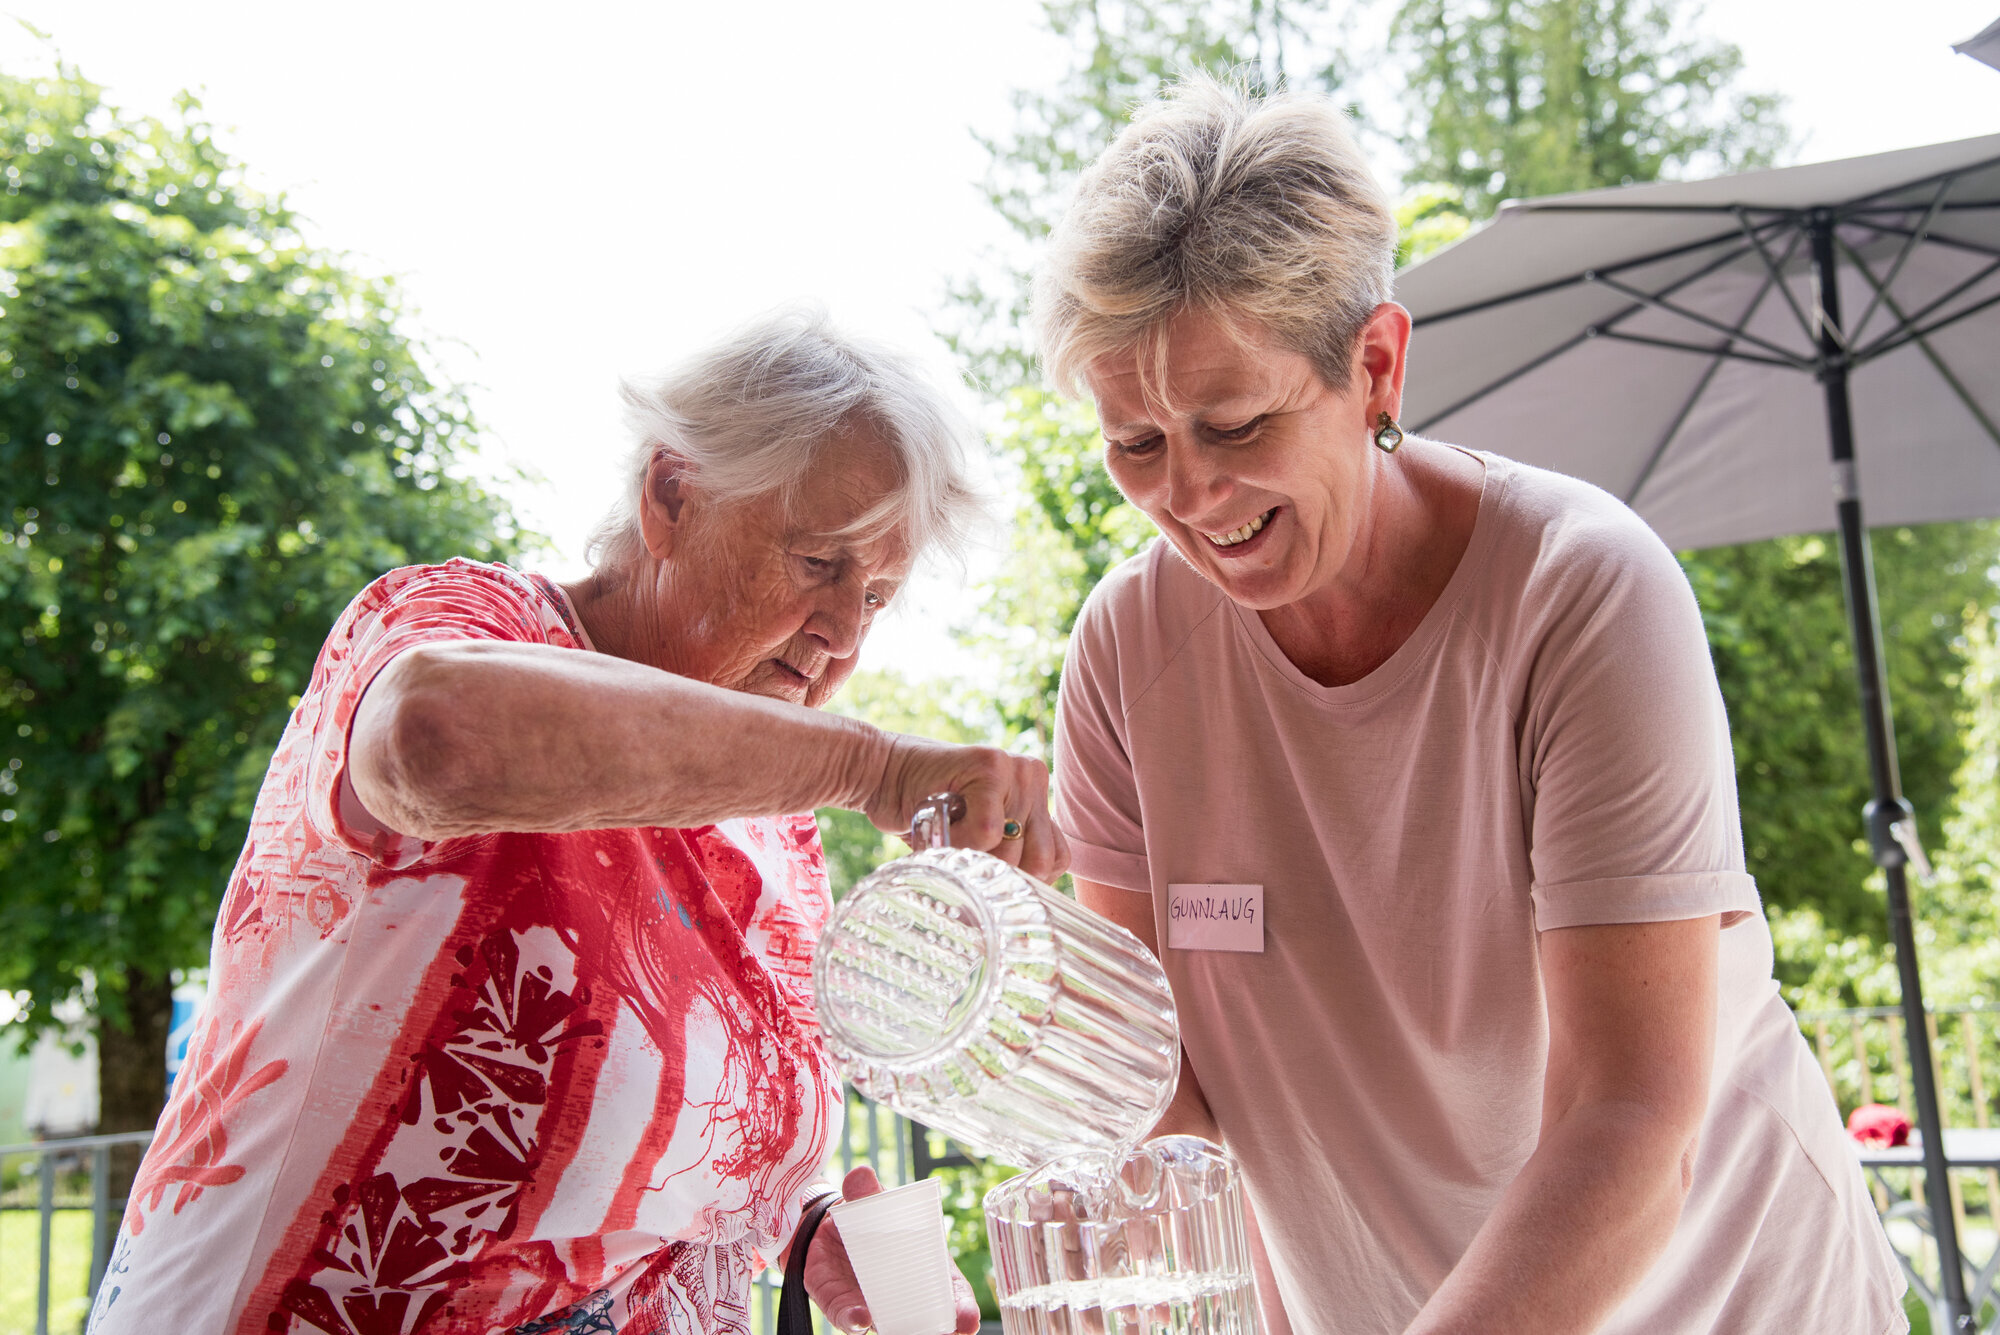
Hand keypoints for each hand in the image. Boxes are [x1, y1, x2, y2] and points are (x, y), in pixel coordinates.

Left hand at [804, 1167, 982, 1334]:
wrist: (825, 1227)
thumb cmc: (866, 1216)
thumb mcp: (871, 1200)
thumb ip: (866, 1191)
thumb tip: (861, 1174)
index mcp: (924, 1264)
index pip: (952, 1292)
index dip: (962, 1307)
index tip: (969, 1320)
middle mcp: (902, 1291)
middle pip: (926, 1318)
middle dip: (936, 1329)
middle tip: (943, 1333)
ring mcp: (872, 1301)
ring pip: (888, 1324)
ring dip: (893, 1328)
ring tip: (890, 1326)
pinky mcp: (840, 1303)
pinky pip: (847, 1316)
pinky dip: (853, 1320)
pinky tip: (859, 1321)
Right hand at [866, 735, 1068, 881]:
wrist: (881, 772)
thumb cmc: (924, 813)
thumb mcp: (974, 838)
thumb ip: (1005, 857)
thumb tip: (1023, 922)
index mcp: (1038, 799)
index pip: (1056, 859)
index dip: (1021, 880)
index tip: (986, 877)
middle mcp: (1034, 780)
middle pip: (1040, 861)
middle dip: (997, 877)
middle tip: (963, 864)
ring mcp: (1016, 770)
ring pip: (1014, 851)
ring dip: (975, 861)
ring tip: (949, 840)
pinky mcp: (991, 766)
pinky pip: (988, 832)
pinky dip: (960, 843)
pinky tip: (940, 829)